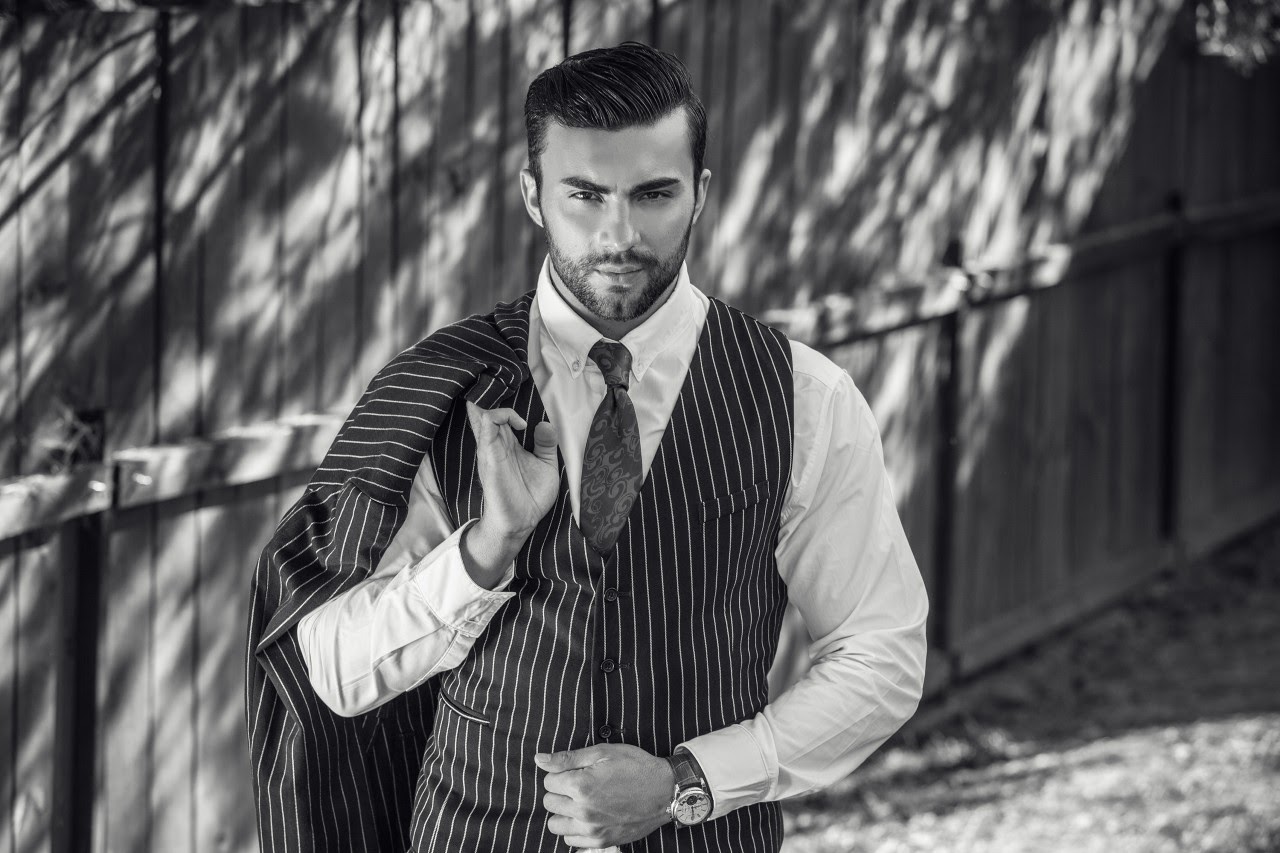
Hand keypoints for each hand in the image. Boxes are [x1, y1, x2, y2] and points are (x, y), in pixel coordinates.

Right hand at [465, 400, 558, 534]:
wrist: (522, 521)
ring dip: (496, 405)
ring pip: (482, 416)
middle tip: (507, 393)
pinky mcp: (491, 459)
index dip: (505, 403)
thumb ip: (546, 444)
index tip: (525, 411)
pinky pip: (485, 431)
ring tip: (519, 418)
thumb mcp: (546, 465)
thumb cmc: (532, 495)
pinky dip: (495, 418)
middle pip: (485, 410)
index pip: (497, 415)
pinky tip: (517, 423)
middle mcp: (496, 444)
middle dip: (492, 394)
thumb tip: (545, 423)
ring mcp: (491, 450)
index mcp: (508, 443)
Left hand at [535, 744, 674, 848]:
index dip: (561, 773)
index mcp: (581, 785)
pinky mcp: (601, 841)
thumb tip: (539, 759)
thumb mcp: (603, 752)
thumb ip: (567, 758)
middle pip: (549, 803)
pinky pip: (571, 841)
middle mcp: (583, 811)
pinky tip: (588, 816)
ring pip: (556, 825)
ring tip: (580, 802)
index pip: (548, 781)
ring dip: (563, 812)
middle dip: (560, 791)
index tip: (576, 771)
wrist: (665, 790)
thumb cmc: (636, 767)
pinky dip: (575, 829)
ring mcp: (592, 829)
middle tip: (579, 784)